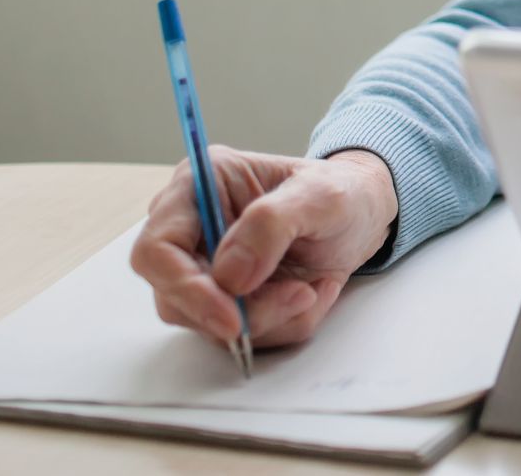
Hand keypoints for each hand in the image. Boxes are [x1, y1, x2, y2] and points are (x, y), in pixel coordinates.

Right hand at [130, 145, 397, 349]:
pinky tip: (310, 292)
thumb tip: (229, 276)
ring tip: (312, 287)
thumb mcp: (321, 195)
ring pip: (209, 323)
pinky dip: (282, 323)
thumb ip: (271, 224)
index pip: (156, 248)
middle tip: (297, 297)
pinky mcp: (228, 299)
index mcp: (201, 185)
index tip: (230, 317)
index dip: (184, 288)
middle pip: (175, 296)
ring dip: (267, 319)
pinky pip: (242, 335)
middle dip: (239, 310)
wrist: (364, 215)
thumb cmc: (341, 192)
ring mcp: (207, 268)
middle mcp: (193, 228)